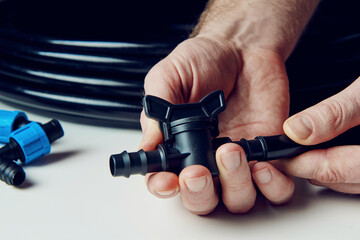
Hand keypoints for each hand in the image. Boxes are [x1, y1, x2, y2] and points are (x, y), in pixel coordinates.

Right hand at [139, 36, 294, 213]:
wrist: (242, 47)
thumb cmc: (202, 60)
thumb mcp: (168, 77)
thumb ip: (157, 109)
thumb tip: (148, 144)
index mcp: (177, 145)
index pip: (163, 179)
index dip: (163, 187)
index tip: (168, 181)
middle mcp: (205, 158)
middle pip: (200, 200)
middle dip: (198, 194)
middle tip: (197, 172)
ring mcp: (237, 161)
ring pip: (236, 200)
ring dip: (234, 185)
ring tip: (231, 150)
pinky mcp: (267, 154)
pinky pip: (275, 187)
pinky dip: (273, 185)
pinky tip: (262, 164)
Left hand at [277, 76, 359, 193]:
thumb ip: (337, 112)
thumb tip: (298, 130)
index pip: (335, 170)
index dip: (299, 164)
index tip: (277, 155)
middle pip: (344, 180)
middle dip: (310, 168)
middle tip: (283, 155)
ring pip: (355, 182)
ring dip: (327, 170)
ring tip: (301, 154)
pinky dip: (345, 167)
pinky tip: (330, 153)